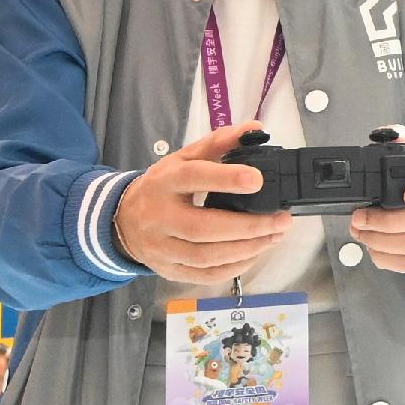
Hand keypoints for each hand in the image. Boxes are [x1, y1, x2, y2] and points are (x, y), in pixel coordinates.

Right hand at [114, 125, 291, 282]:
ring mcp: (162, 248)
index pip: (194, 178)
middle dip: (248, 227)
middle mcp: (160, 217)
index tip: (257, 180)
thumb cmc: (162, 187)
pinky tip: (254, 254)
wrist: (123, 221)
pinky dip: (234, 267)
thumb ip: (219, 143)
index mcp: (165, 182)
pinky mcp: (169, 270)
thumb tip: (255, 129)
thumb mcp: (184, 158)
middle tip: (281, 220)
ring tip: (274, 236)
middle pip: (203, 228)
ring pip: (206, 256)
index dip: (225, 179)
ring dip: (247, 249)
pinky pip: (205, 275)